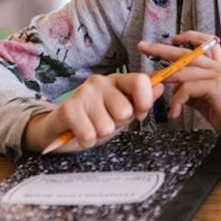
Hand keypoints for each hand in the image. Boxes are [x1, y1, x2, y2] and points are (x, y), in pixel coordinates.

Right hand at [24, 73, 162, 152]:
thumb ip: (141, 100)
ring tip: (92, 127)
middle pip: (125, 110)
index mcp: (117, 80)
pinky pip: (89, 134)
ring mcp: (83, 93)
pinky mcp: (68, 108)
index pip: (141, 81)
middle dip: (117, 124)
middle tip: (105, 122)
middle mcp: (100, 82)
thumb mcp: (122, 111)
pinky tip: (81, 133)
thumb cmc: (94, 119)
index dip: (145, 101)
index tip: (139, 113)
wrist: (60, 129)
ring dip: (100, 134)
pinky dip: (87, 141)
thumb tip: (161, 86)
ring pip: (107, 126)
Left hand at [138, 32, 220, 156]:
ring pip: (184, 70)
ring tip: (150, 88)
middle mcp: (220, 67)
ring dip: (164, 78)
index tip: (171, 38)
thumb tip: (175, 89)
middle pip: (187, 52)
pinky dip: (176, 101)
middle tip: (143, 46)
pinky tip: (173, 113)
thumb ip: (194, 92)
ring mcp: (219, 75)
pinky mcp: (216, 87)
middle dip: (162, 49)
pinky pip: (187, 88)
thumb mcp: (209, 101)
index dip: (188, 37)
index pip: (205, 42)